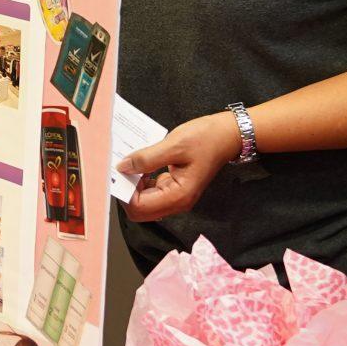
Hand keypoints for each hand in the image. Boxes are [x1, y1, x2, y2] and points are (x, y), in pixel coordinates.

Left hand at [119, 113, 238, 221]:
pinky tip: (141, 164)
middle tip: (122, 168)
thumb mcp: (174, 144)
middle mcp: (177, 202)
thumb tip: (122, 167)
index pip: (140, 207)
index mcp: (178, 196)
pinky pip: (151, 192)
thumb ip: (147, 158)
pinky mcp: (175, 188)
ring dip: (133, 186)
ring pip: (144, 202)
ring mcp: (176, 197)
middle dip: (126, 191)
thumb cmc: (206, 138)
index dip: (124, 192)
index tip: (118, 171)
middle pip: (140, 210)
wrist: (228, 135)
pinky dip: (141, 181)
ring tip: (130, 163)